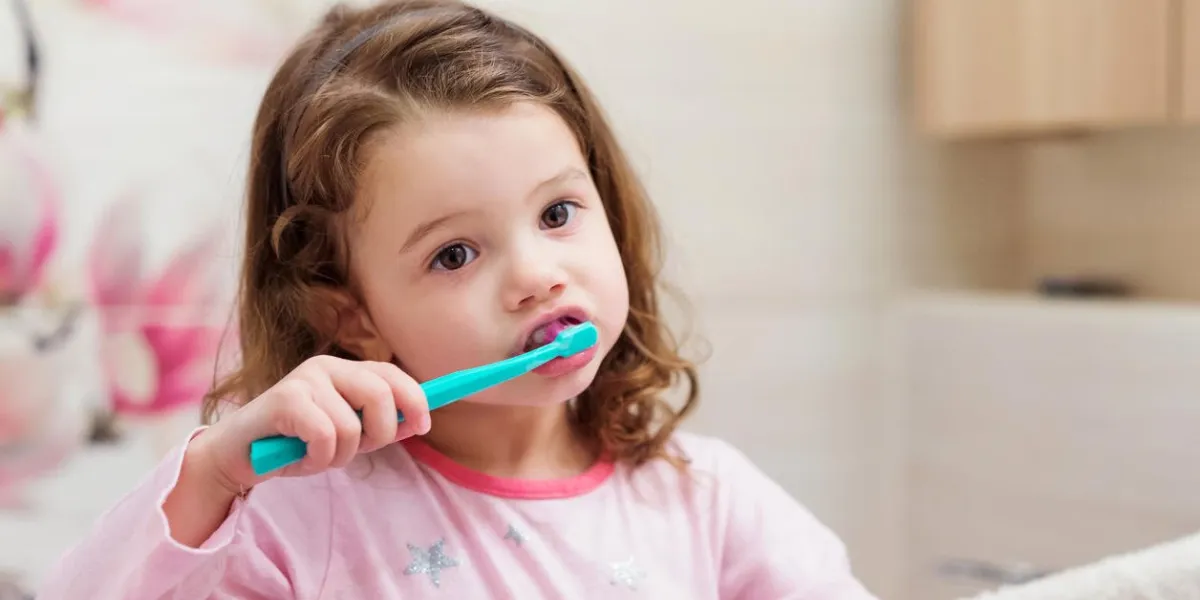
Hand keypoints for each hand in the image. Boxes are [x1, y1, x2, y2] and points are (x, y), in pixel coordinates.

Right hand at [188, 356, 430, 495]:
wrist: (238, 456)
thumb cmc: (294, 445)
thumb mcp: (345, 435)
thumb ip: (377, 425)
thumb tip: (417, 421)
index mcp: (344, 371)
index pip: (391, 374)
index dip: (414, 398)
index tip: (423, 425)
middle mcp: (326, 367)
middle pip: (381, 394)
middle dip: (380, 433)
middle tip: (357, 451)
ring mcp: (304, 379)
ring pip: (352, 426)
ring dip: (340, 455)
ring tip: (317, 455)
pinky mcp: (285, 399)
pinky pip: (326, 436)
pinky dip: (320, 458)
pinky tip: (300, 456)